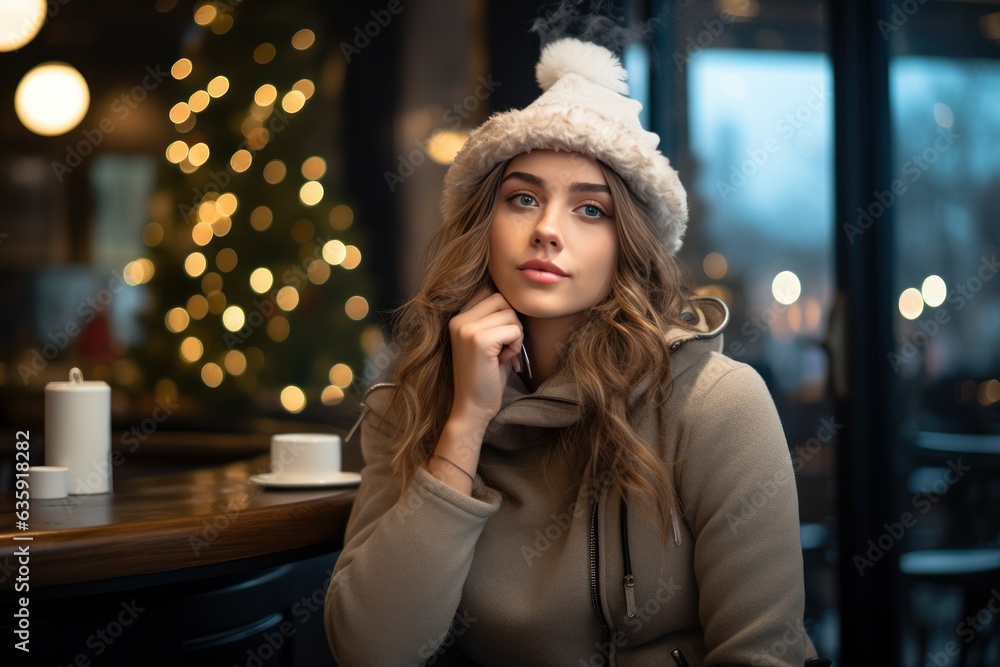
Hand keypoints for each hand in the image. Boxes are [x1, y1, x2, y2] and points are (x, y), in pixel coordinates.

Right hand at [448, 287, 523, 425]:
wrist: (472, 408)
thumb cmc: (486, 377)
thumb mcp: (488, 342)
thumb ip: (495, 319)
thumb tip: (516, 298)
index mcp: (458, 317)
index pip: (491, 294)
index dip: (504, 314)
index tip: (500, 339)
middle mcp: (458, 319)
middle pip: (502, 299)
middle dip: (512, 322)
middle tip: (503, 347)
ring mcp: (467, 328)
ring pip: (511, 313)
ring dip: (515, 335)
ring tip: (502, 355)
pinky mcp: (479, 340)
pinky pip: (514, 330)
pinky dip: (516, 346)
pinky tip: (503, 360)